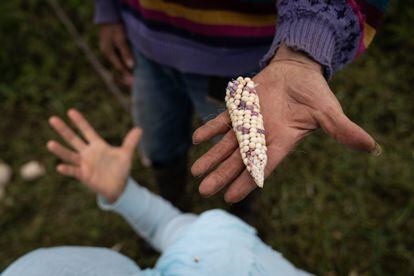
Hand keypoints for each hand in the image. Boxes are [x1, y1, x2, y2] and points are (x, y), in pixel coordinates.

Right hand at [47, 109, 141, 202]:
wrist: (118, 187)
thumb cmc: (120, 169)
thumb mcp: (126, 154)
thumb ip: (130, 142)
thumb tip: (139, 129)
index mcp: (97, 146)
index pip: (87, 130)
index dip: (80, 121)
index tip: (70, 111)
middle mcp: (88, 153)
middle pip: (73, 139)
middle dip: (63, 130)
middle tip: (52, 119)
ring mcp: (84, 164)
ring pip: (70, 155)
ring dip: (60, 150)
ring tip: (50, 143)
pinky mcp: (84, 176)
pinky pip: (74, 172)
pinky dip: (68, 169)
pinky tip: (60, 167)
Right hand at [99, 23, 133, 85]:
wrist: (109, 16)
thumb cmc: (116, 26)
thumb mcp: (121, 38)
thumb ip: (126, 52)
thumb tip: (131, 67)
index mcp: (108, 52)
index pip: (119, 67)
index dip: (127, 75)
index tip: (134, 83)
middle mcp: (107, 53)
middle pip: (118, 67)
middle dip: (126, 75)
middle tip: (134, 84)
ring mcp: (108, 50)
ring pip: (118, 63)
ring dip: (126, 69)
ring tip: (134, 78)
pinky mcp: (112, 47)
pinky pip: (119, 58)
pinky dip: (125, 62)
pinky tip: (131, 66)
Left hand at [191, 44, 379, 202]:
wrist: (297, 72)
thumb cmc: (313, 93)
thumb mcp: (328, 112)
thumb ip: (342, 129)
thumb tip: (371, 147)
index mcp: (282, 141)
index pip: (262, 166)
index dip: (247, 181)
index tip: (230, 197)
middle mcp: (262, 136)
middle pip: (239, 160)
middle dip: (222, 174)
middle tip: (205, 191)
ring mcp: (248, 123)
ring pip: (226, 143)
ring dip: (211, 156)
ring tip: (196, 172)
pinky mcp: (239, 108)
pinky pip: (222, 120)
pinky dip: (210, 127)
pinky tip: (197, 139)